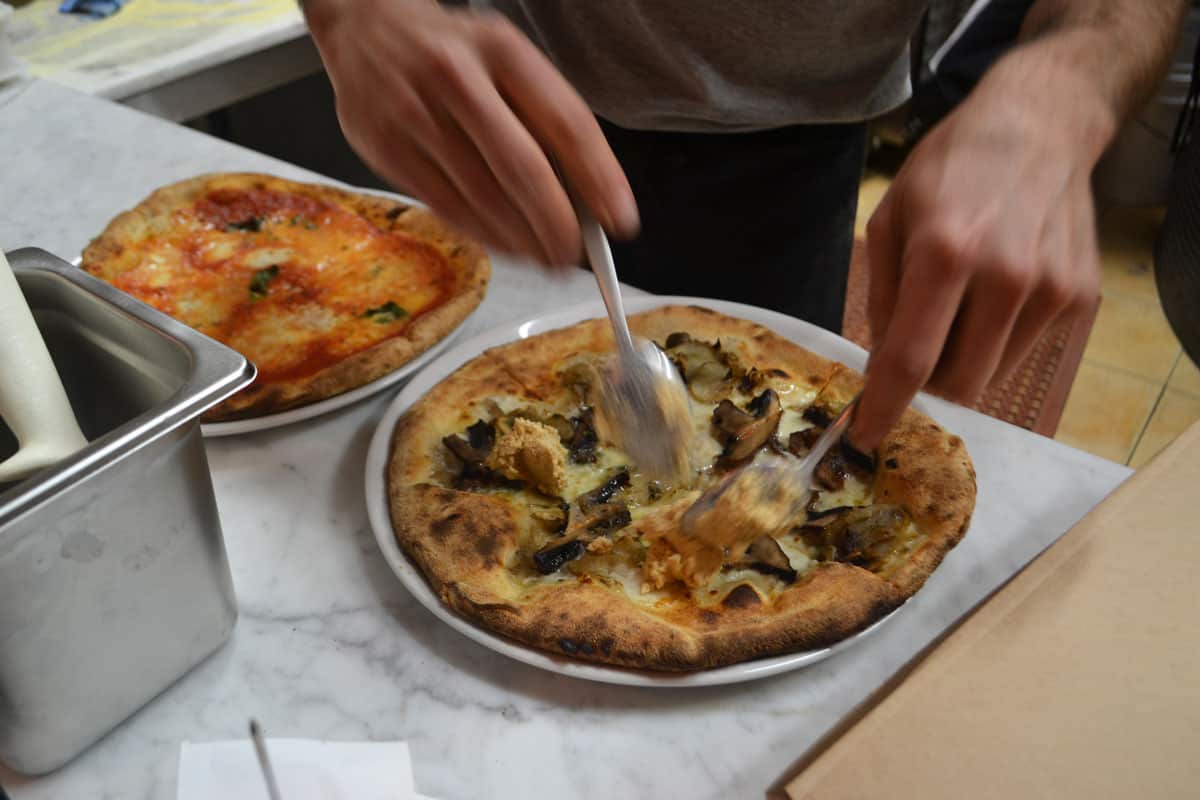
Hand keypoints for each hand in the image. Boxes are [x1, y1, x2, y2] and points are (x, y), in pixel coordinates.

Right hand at [304, 0, 638, 265]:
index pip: (565, 122)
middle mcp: (457, 78)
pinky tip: (507, 246)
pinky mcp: (386, 150)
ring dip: (523, 240)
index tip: (619, 218)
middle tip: (575, 254)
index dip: (599, 178)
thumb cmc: (450, 51)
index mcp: (501, 49)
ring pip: (484, 197)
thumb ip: (542, 115)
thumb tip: (585, 195)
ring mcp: (416, 115)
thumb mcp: (504, 58)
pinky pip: (447, 208)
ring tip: (547, 259)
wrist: (364, 28)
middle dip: (557, 224)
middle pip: (523, 168)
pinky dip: (485, 236)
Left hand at [850, 56, 1111, 448]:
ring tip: (960, 304)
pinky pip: (1022, 351)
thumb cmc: (950, 168)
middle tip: (912, 354)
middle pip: (956, 383)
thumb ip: (883, 296)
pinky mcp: (1078, 297)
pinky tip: (997, 291)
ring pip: (991, 375)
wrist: (1040, 127)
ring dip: (963, 361)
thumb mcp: (891, 218)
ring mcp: (1049, 290)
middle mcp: (1005, 278)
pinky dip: (998, 339)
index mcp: (946, 254)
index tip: (863, 436)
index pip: (910, 359)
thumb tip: (880, 362)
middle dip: (925, 384)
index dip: (884, 407)